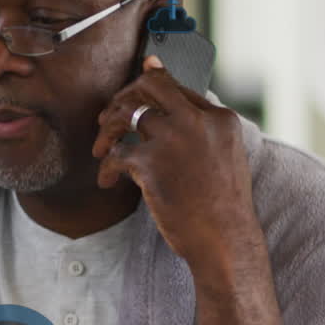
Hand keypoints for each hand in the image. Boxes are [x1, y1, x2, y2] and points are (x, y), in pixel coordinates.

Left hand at [92, 56, 259, 277]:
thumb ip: (201, 135)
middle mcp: (197, 121)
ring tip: (100, 150)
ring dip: (106, 130)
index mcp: (220, 119)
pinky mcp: (150, 162)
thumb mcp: (223, 159)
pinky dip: (106, 169)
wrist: (224, 239)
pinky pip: (114, 154)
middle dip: (123, 95)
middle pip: (151, 85)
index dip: (148, 89)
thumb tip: (165, 121)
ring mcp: (172, 138)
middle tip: (107, 118)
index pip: (177, 87)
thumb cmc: (221, 208)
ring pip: (126, 113)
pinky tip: (108, 182)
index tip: (129, 97)